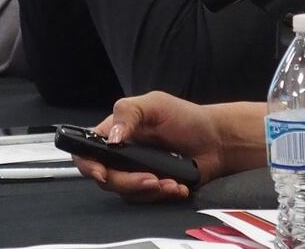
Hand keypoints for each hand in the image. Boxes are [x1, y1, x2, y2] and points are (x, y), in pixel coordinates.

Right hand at [72, 92, 232, 201]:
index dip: (88, 164)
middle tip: (151, 177)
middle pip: (107, 178)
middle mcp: (122, 155)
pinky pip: (147, 199)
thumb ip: (128, 114)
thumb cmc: (186, 118)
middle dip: (129, 182)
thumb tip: (111, 138)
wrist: (217, 140)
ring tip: (172, 181)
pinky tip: (178, 186)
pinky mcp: (152, 187)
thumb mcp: (155, 105)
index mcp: (116, 132)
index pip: (87, 151)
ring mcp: (136, 173)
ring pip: (127, 193)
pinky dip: (163, 195)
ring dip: (149, 190)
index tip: (102, 172)